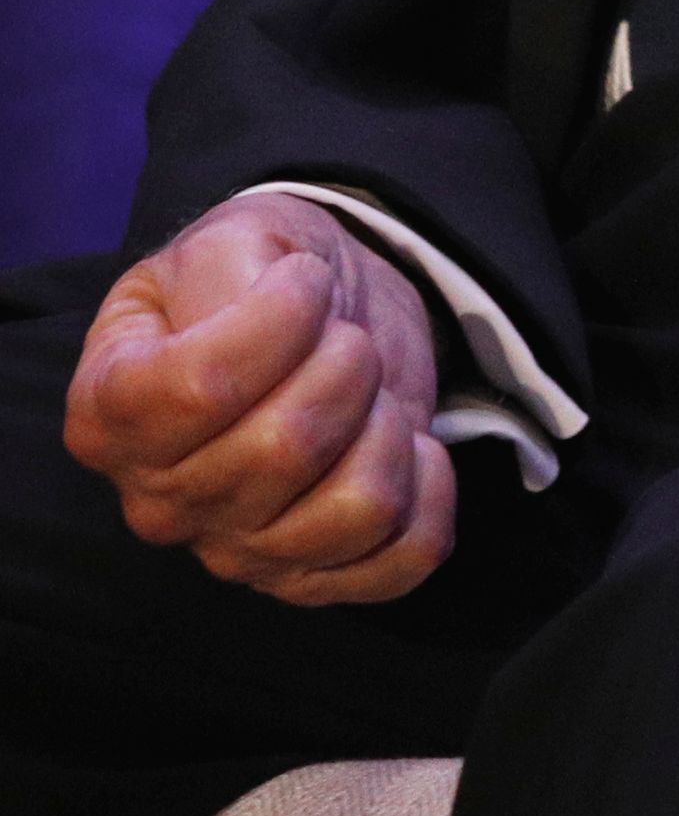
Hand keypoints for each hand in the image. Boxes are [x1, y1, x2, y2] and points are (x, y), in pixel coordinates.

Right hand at [66, 191, 460, 604]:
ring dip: (390, 430)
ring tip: (374, 394)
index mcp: (110, 414)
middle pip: (283, 447)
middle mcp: (157, 500)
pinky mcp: (313, 574)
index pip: (197, 390)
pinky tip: (412, 447)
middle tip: (348, 335)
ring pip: (354, 509)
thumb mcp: (227, 241)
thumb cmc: (260, 278)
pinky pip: (398, 561)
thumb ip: (223, 274)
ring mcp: (234, 550)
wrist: (320, 314)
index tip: (302, 282)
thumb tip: (253, 320)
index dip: (278, 323)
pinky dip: (431, 495)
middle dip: (348, 362)